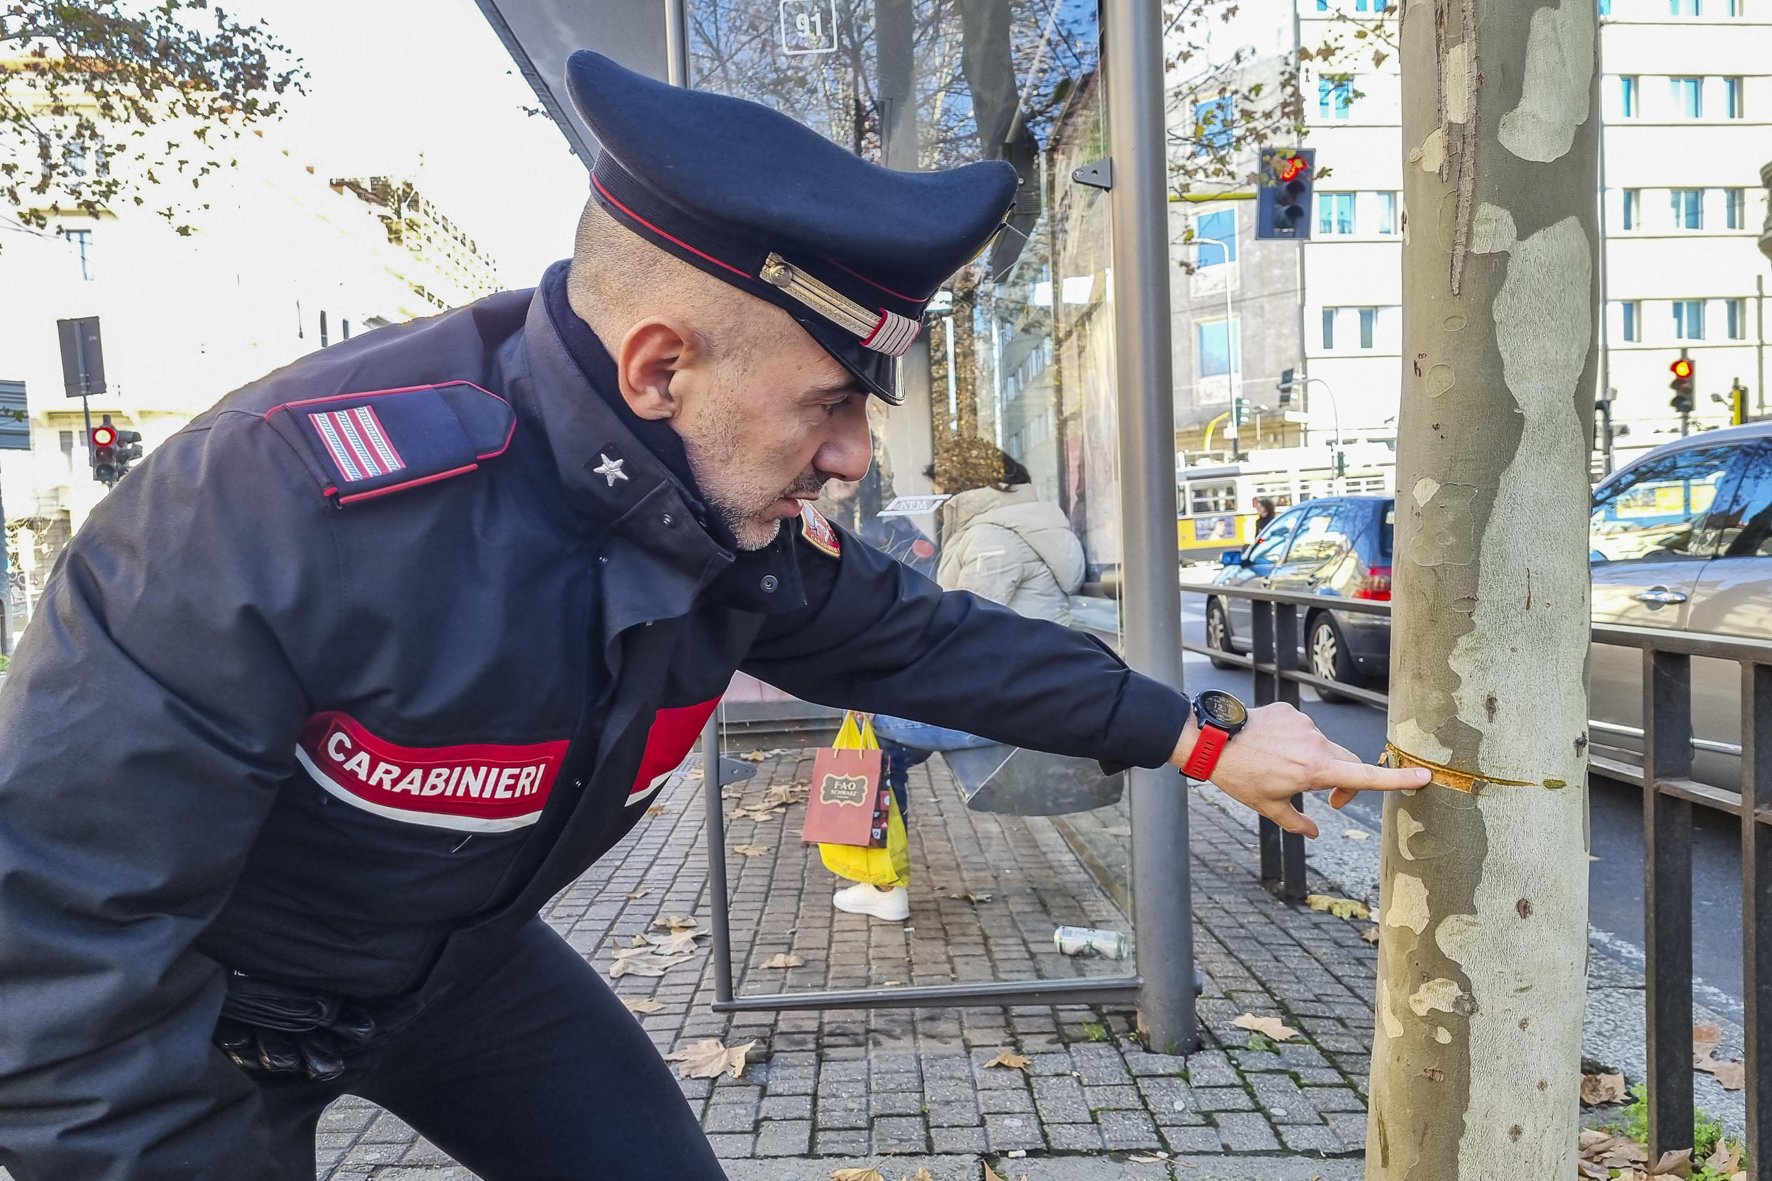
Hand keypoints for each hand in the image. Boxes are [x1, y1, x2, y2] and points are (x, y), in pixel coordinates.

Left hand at [1168, 702, 1429, 837]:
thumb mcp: (1268, 807)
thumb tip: (1314, 833)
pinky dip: (1297, 741)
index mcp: (1316, 770)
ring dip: (1315, 761)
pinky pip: (1304, 729)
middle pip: (1348, 763)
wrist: (1214, 740)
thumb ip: (1297, 821)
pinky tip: (1273, 748)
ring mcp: (1305, 724)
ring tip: (1281, 768)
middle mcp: (1316, 744)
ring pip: (1323, 746)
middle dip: (1346, 782)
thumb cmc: (1240, 777)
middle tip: (1330, 801)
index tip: (1425, 776)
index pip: (1365, 776)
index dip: (1397, 779)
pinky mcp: (1292, 711)